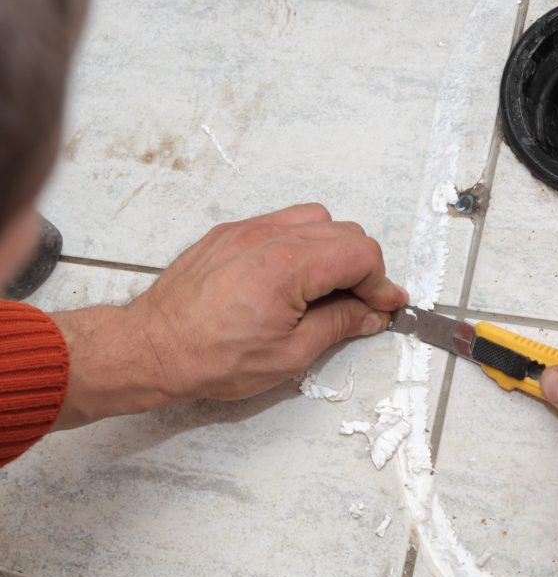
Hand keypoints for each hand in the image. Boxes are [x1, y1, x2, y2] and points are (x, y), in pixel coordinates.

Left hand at [52, 204, 406, 428]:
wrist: (151, 348)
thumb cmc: (209, 357)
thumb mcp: (289, 354)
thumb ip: (339, 326)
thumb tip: (370, 315)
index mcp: (290, 265)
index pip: (361, 254)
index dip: (382, 283)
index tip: (387, 305)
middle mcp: (271, 236)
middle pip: (344, 232)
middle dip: (363, 267)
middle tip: (362, 304)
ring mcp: (248, 229)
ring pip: (316, 220)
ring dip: (333, 250)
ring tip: (327, 289)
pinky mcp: (230, 233)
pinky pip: (282, 223)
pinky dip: (302, 243)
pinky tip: (294, 278)